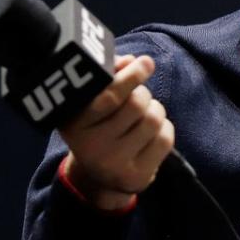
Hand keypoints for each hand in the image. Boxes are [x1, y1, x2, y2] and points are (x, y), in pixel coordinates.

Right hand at [59, 54, 174, 210]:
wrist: (99, 175)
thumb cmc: (101, 123)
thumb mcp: (94, 100)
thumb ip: (110, 75)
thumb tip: (131, 62)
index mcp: (74, 122)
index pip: (110, 95)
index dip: (132, 76)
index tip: (145, 62)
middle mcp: (90, 147)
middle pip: (137, 104)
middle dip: (143, 94)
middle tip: (138, 97)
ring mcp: (113, 165)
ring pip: (154, 119)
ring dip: (155, 110)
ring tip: (143, 117)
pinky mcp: (136, 177)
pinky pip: (165, 139)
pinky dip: (164, 130)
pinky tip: (149, 136)